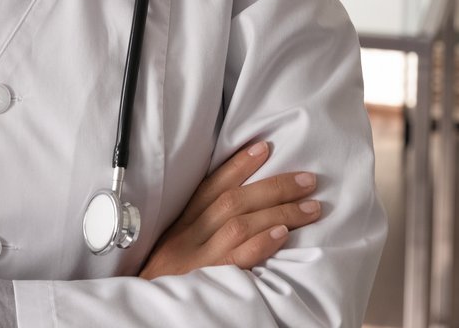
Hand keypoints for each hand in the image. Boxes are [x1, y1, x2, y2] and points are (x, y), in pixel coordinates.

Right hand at [138, 141, 322, 278]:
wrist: (147, 314)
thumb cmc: (166, 281)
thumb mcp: (176, 248)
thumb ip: (200, 228)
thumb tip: (240, 205)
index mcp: (180, 226)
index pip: (211, 187)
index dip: (238, 165)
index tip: (264, 148)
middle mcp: (188, 237)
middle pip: (232, 202)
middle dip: (273, 187)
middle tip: (307, 180)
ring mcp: (197, 260)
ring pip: (239, 224)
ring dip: (279, 211)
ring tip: (311, 207)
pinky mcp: (207, 282)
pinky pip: (237, 259)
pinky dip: (261, 243)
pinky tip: (282, 233)